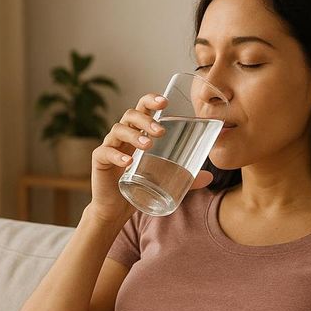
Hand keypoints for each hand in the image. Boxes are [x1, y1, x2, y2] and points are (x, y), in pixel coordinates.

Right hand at [87, 93, 213, 225]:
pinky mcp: (99, 161)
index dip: (151, 101)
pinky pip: (105, 152)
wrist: (115, 209)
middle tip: (160, 131)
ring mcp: (110, 146)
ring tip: (148, 146)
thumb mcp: (164, 179)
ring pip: (118, 129)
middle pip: (130, 114)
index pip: (142, 108)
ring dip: (134, 135)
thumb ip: (185, 177)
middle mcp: (123, 136)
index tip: (165, 102)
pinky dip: (116, 155)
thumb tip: (210, 176)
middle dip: (146, 118)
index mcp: (138, 133)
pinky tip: (127, 161)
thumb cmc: (139, 187)